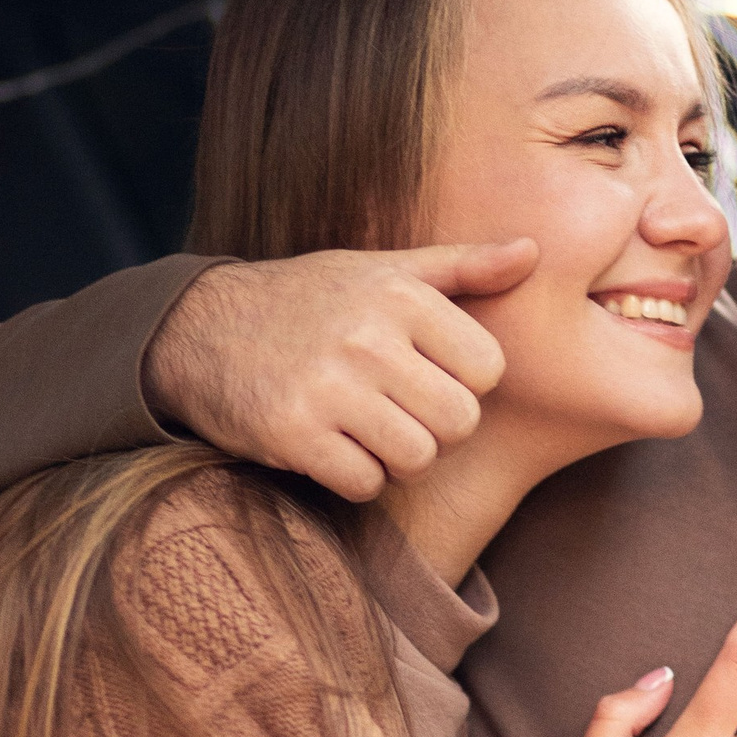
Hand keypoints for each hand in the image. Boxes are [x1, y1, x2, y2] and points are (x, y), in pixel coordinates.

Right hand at [144, 242, 539, 500]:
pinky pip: (364, 484)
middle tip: (399, 413)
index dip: (464, 385)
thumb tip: (535, 252)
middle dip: (436, 430)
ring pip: (417, 459)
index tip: (427, 377)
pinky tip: (333, 448)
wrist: (200, 329)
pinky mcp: (293, 433)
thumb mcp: (383, 271)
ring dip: (398, 460)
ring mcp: (328, 387)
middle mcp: (366, 336)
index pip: (487, 370)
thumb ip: (463, 266)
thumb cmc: (310, 302)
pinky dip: (355, 479)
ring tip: (367, 432)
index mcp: (399, 295)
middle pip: (459, 423)